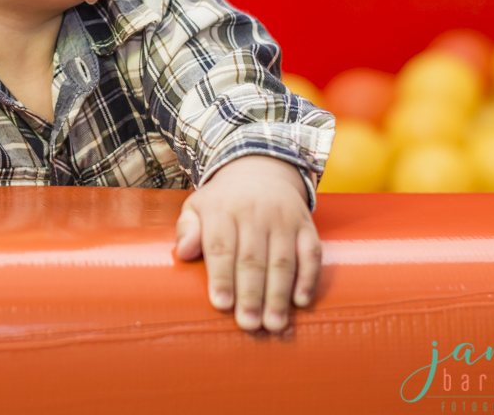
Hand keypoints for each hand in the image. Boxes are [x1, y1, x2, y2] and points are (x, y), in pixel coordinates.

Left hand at [174, 155, 320, 332]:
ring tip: (274, 324)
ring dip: (279, 295)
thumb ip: (186, 230)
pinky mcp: (306, 224)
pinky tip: (300, 302)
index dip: (222, 277)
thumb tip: (182, 253)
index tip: (221, 305)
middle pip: (253, 258)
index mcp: (222, 209)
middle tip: (249, 324)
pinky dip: (308, 278)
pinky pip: (311, 252)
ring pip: (282, 260)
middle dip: (251, 295)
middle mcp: (254, 212)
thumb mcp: (197, 206)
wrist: (260, 169)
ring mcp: (283, 218)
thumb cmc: (223, 201)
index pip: (221, 246)